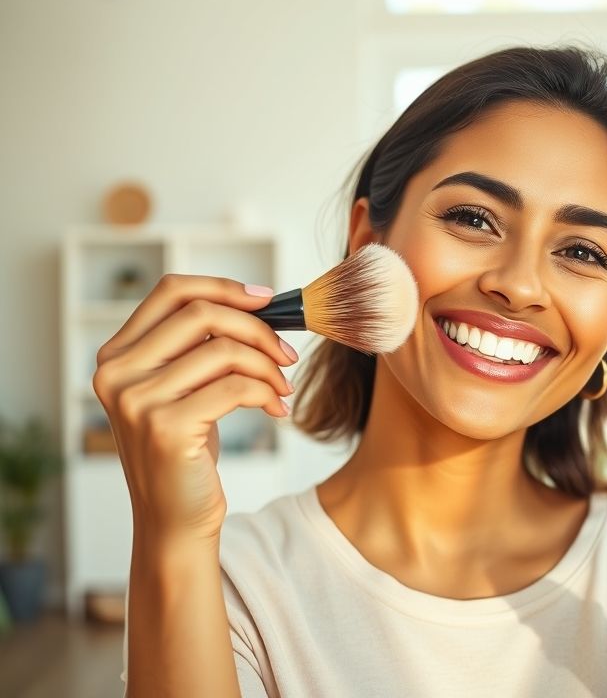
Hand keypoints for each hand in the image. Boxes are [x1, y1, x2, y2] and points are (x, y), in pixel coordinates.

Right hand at [92, 275, 297, 543]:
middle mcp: (116, 373)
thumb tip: (259, 302)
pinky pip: (236, 387)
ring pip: (224, 350)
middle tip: (287, 353)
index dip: (224, 287)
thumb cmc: (188, 452)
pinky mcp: (166, 428)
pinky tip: (276, 409)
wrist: (175, 521)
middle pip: (202, 314)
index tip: (267, 300)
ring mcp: (136, 401)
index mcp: (117, 355)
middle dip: (258, 328)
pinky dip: (267, 393)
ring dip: (268, 365)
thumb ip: (200, 347)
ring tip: (283, 387)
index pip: (171, 290)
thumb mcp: (184, 390)